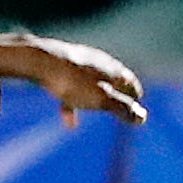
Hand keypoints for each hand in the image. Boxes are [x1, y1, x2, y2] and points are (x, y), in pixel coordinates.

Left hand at [25, 38, 146, 125]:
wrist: (39, 60)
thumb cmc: (73, 82)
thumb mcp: (101, 100)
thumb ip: (122, 109)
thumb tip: (143, 118)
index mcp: (113, 69)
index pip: (131, 84)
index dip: (134, 98)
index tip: (135, 110)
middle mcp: (98, 62)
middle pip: (112, 81)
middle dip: (115, 96)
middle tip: (120, 107)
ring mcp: (78, 62)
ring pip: (90, 85)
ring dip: (92, 100)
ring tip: (94, 112)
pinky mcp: (59, 66)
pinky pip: (68, 87)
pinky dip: (72, 103)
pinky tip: (68, 121)